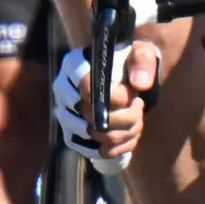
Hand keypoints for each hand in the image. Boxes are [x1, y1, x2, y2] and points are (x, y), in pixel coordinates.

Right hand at [53, 34, 156, 166]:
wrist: (120, 82)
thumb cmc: (127, 64)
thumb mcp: (139, 53)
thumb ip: (142, 61)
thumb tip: (139, 84)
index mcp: (74, 65)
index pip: (86, 86)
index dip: (114, 97)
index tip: (133, 96)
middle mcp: (62, 90)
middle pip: (91, 115)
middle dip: (126, 117)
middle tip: (139, 106)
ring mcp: (65, 115)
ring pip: (97, 135)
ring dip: (125, 132)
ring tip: (137, 120)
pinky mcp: (72, 136)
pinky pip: (96, 151)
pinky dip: (119, 148)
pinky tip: (129, 136)